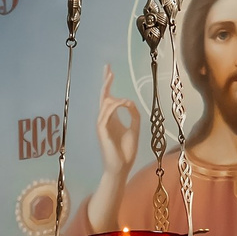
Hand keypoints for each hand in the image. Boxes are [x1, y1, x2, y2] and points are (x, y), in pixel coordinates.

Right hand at [88, 63, 142, 226]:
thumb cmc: (126, 150)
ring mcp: (102, 124)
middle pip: (103, 97)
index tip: (109, 71)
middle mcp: (105, 119)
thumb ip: (133, 114)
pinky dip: (115, 106)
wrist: (121, 167)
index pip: (109, 98)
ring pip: (105, 104)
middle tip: (108, 69)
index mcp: (112, 118)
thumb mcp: (134, 128)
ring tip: (126, 102)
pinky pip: (106, 113)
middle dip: (106, 83)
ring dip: (116, 98)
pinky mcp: (101, 130)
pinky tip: (124, 104)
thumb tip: (129, 101)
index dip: (108, 84)